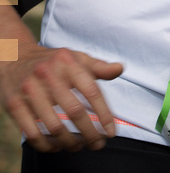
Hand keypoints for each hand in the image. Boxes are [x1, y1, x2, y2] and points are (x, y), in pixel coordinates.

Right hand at [0, 44, 122, 152]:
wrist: (14, 57)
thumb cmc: (52, 61)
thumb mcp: (76, 57)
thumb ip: (98, 66)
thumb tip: (120, 69)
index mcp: (67, 61)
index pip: (91, 90)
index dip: (104, 113)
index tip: (111, 131)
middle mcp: (48, 74)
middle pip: (75, 111)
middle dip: (90, 133)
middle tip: (98, 144)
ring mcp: (29, 90)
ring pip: (54, 126)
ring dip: (70, 142)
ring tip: (79, 146)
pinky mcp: (14, 104)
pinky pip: (32, 133)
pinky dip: (47, 145)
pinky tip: (57, 146)